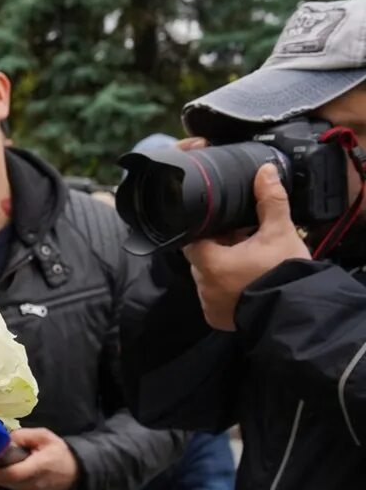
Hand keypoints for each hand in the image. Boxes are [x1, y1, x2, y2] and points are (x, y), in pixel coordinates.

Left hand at [0, 426, 80, 489]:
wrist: (76, 473)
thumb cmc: (59, 452)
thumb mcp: (44, 436)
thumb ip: (23, 435)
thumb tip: (6, 440)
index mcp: (39, 467)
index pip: (11, 474)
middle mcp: (34, 484)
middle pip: (5, 481)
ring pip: (8, 485)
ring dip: (6, 475)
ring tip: (15, 464)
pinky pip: (15, 489)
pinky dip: (13, 480)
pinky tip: (22, 472)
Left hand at [182, 164, 309, 331]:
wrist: (297, 311)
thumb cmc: (284, 271)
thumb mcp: (279, 232)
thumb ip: (269, 201)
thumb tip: (264, 171)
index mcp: (209, 262)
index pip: (191, 238)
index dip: (206, 229)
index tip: (221, 224)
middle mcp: (202, 285)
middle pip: (201, 257)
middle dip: (218, 247)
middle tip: (243, 240)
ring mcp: (208, 304)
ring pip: (208, 277)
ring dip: (223, 268)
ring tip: (249, 261)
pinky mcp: (217, 317)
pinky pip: (215, 297)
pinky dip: (228, 288)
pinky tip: (248, 281)